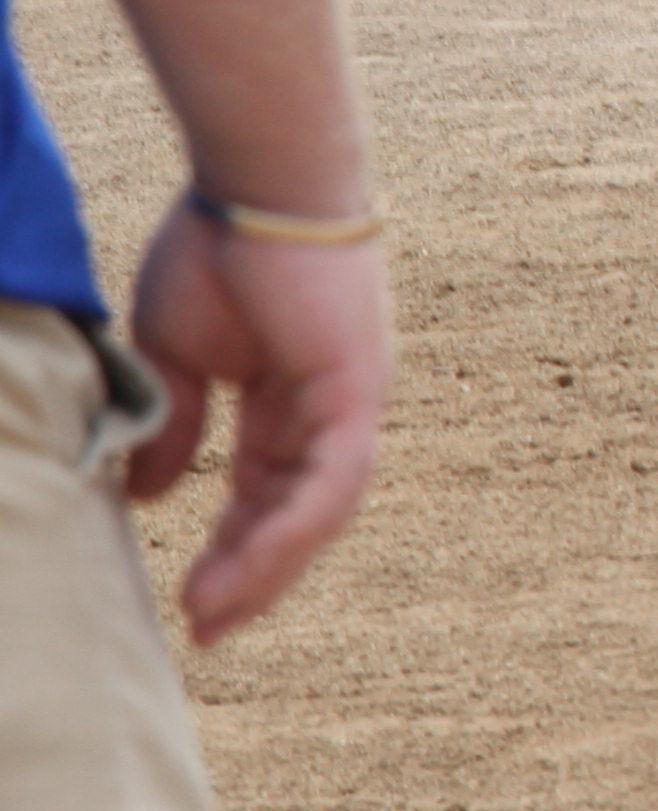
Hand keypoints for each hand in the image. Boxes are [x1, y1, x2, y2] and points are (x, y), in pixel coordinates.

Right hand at [118, 196, 389, 647]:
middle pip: (299, 510)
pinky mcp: (359, 390)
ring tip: (215, 615)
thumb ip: (174, 424)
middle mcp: (333, 405)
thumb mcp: (177, 354)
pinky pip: (332, 479)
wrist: (256, 181)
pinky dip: (291, 528)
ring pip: (320, 509)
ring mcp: (354, 398)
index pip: (267, 487)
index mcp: (291, 395)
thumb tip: (146, 497)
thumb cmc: (216, 245)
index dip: (232, 543)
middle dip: (253, 572)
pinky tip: (247, 570)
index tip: (190, 597)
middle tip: (207, 629)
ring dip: (267, 566)